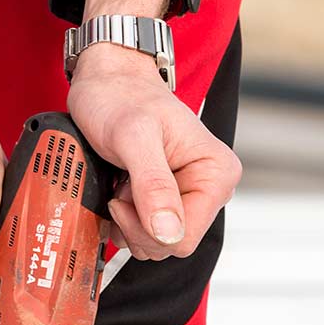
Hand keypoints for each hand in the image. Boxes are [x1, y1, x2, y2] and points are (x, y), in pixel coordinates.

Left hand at [68, 44, 241, 260]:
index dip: (146, 227)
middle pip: (171, 244)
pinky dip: (125, 220)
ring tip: (121, 183)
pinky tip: (119, 190)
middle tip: (120, 187)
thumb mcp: (133, 136)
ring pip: (158, 243)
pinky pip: (147, 233)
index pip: (185, 237)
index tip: (123, 197)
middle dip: (136, 224)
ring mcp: (188, 195)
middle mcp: (209, 186)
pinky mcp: (168, 199)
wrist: (107, 80)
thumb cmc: (121, 96)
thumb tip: (170, 232)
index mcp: (216, 171)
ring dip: (128, 221)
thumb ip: (153, 184)